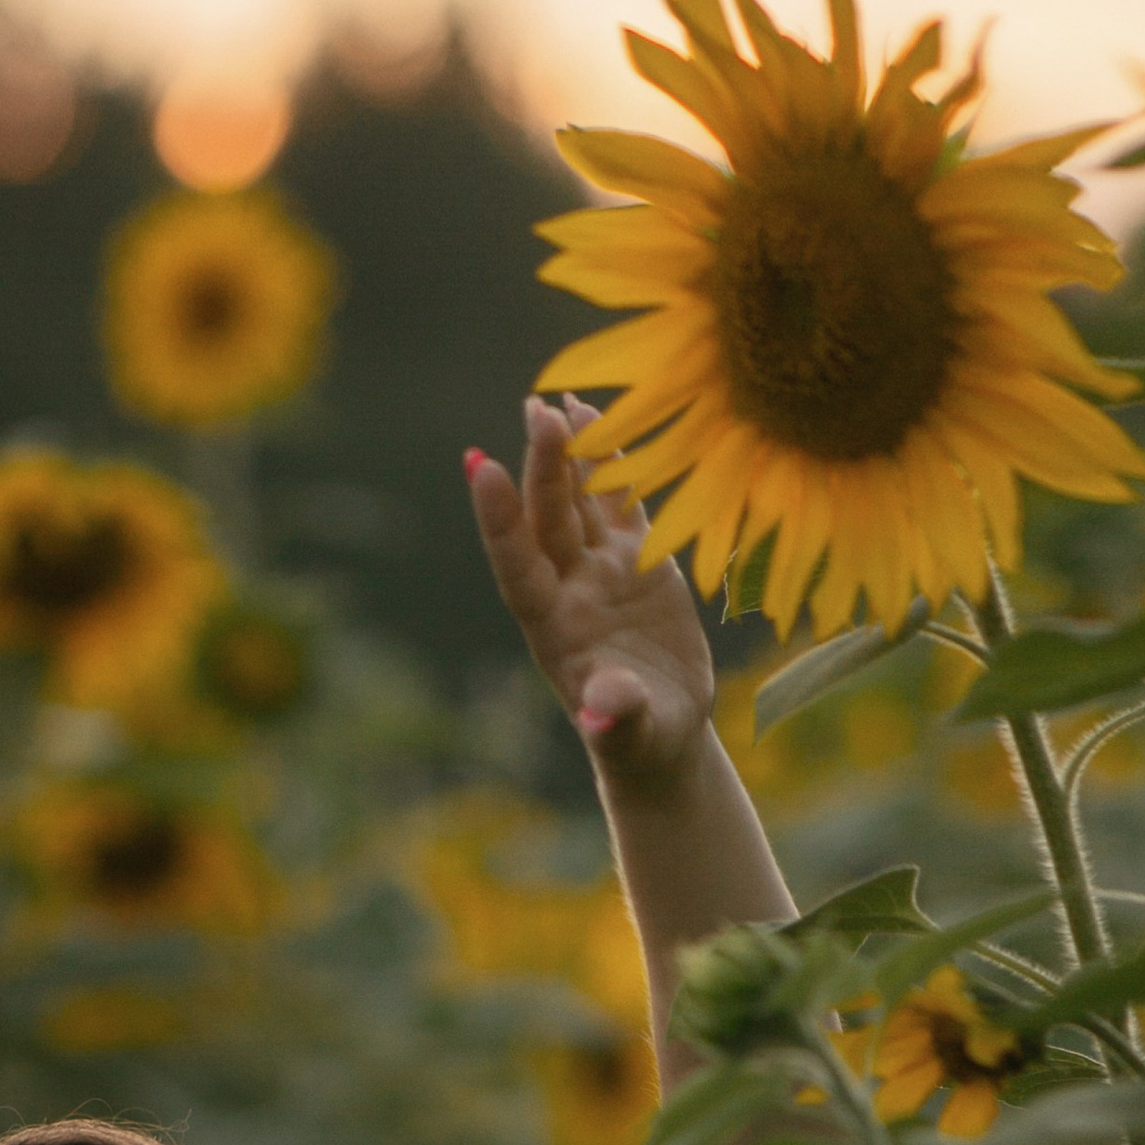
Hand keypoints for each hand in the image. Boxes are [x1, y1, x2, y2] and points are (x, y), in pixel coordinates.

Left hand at [466, 395, 718, 797]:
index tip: (481, 469)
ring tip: (556, 402)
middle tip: (538, 413)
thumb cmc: (640, 742)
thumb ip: (616, 716)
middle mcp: (569, 588)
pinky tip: (597, 413)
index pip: (518, 565)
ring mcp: (600, 568)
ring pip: (579, 500)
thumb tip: (602, 711)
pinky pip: (620, 500)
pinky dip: (612, 460)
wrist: (663, 736)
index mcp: (553, 627)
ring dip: (569, 454)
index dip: (500, 521)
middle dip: (543, 469)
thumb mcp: (632, 735)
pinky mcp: (638, 557)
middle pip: (548, 520)